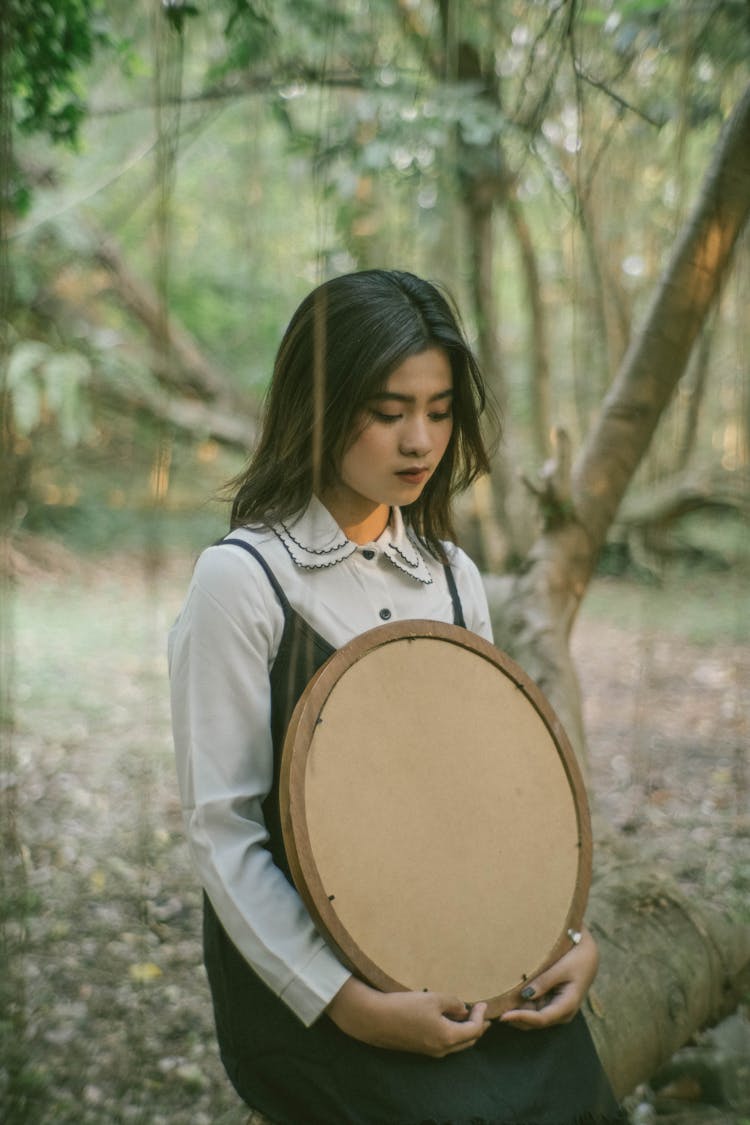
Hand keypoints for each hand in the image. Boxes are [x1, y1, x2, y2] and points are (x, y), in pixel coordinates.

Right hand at [326, 976, 490, 1057]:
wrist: (375, 1019)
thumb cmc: (405, 1007)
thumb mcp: (433, 998)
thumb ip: (453, 1003)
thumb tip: (463, 1009)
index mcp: (447, 1037)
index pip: (474, 1030)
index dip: (482, 1016)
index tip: (484, 1004)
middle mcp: (441, 1050)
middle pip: (468, 1041)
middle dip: (478, 1027)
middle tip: (483, 1013)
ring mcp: (430, 1051)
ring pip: (456, 1044)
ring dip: (465, 1031)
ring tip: (468, 1015)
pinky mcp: (421, 1048)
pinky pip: (444, 1043)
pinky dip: (452, 1033)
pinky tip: (449, 1020)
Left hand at [499, 926, 598, 1029]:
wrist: (589, 953)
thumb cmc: (577, 958)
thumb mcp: (561, 967)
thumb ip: (544, 981)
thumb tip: (525, 995)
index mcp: (567, 1006)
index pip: (540, 1019)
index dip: (521, 1018)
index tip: (503, 1015)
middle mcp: (561, 1013)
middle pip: (534, 1021)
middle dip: (515, 1018)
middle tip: (493, 1011)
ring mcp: (556, 1008)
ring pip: (532, 1016)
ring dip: (516, 1011)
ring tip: (496, 1005)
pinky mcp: (551, 1002)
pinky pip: (533, 1007)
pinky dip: (521, 1004)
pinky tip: (507, 997)